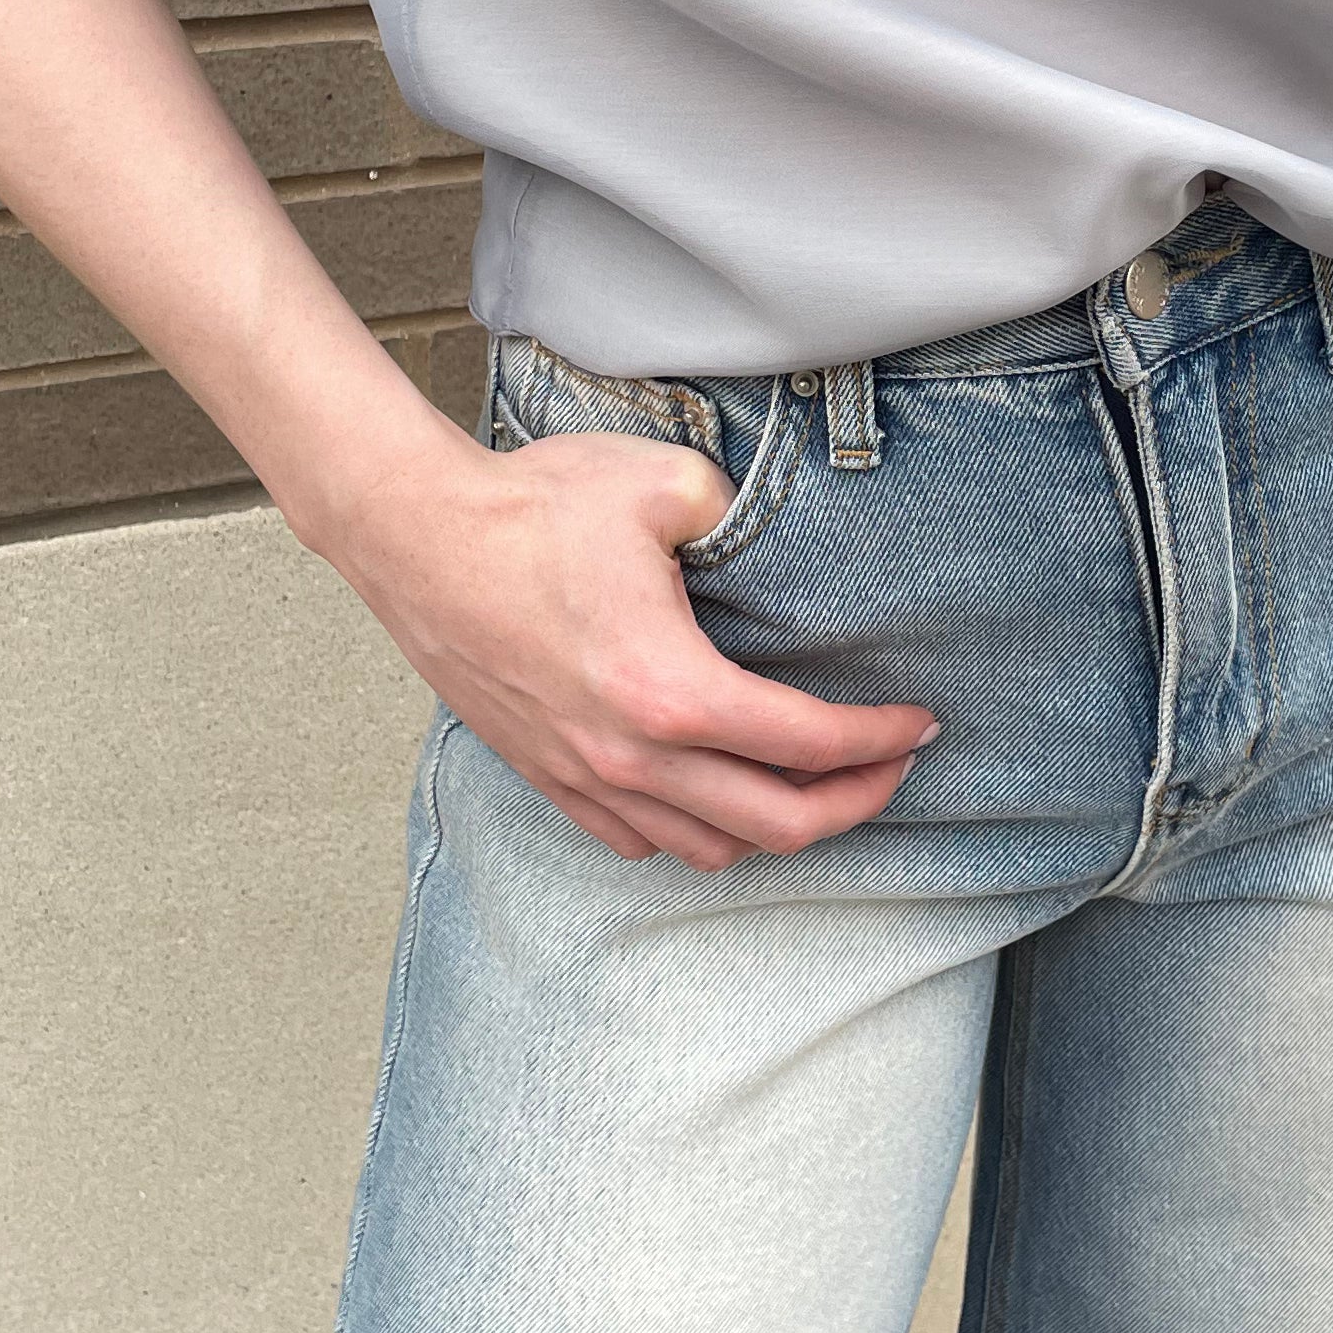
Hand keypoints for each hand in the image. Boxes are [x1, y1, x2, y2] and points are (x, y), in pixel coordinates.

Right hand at [323, 419, 936, 870]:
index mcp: (673, 690)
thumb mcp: (662, 484)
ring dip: (777, 826)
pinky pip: (641, 843)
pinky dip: (699, 833)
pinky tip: (721, 794)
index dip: (880, 741)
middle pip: (777, 824)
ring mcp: (586, 777)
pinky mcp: (548, 776)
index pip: (809, 745)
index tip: (918, 723)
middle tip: (892, 767)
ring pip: (710, 849)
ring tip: (816, 785)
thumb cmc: (530, 507)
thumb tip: (766, 534)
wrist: (414, 537)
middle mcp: (633, 756)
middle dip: (855, 802)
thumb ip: (738, 511)